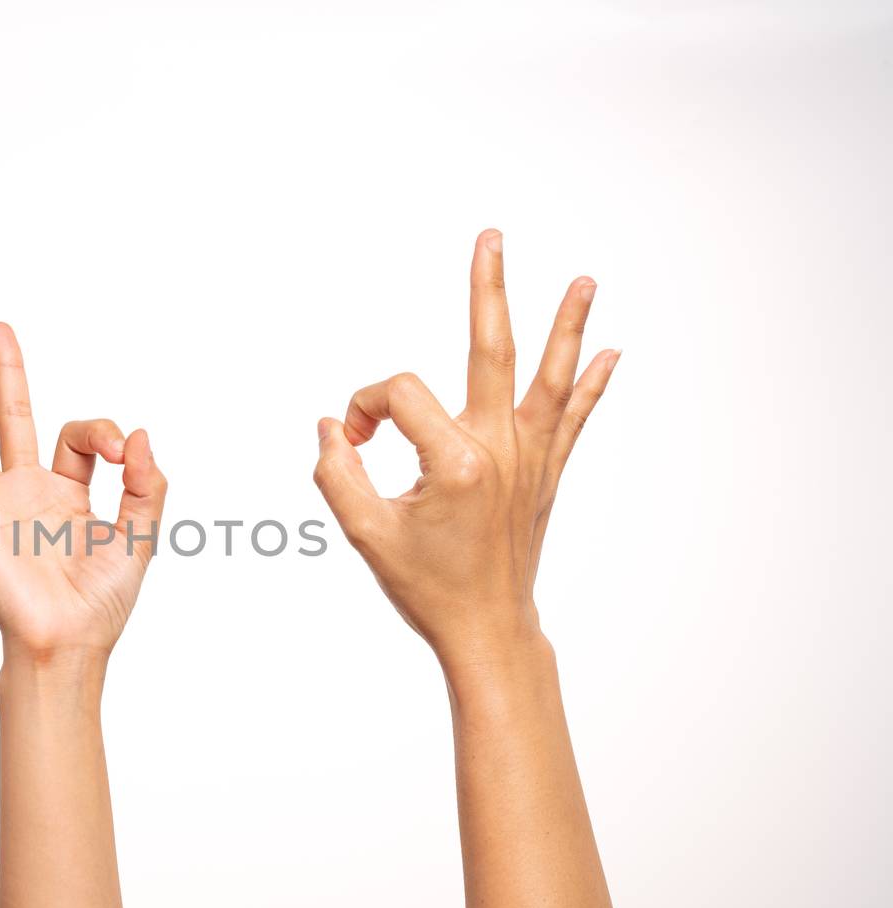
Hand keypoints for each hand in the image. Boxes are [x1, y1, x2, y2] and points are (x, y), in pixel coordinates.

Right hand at [0, 323, 166, 657]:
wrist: (67, 643)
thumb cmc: (103, 602)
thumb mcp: (141, 537)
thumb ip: (146, 485)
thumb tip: (140, 433)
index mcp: (73, 493)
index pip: (81, 436)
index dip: (105, 431)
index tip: (124, 453)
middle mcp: (31, 492)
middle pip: (17, 417)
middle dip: (9, 372)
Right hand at [313, 230, 618, 660]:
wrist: (487, 630)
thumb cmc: (427, 588)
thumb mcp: (364, 534)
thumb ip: (336, 472)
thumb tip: (332, 426)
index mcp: (454, 462)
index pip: (398, 395)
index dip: (364, 408)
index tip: (353, 441)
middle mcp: (500, 451)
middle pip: (492, 348)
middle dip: (488, 288)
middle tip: (491, 238)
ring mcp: (530, 460)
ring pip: (551, 376)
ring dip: (568, 324)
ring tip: (586, 279)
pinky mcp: (545, 475)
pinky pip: (573, 418)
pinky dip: (593, 385)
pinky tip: (613, 352)